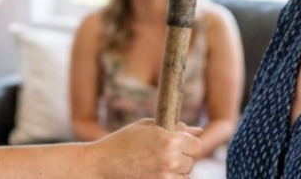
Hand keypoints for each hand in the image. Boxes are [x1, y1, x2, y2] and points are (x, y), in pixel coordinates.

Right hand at [88, 119, 203, 177]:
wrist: (101, 164)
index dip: (187, 143)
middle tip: (160, 153)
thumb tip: (198, 131)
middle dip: (180, 157)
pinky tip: (154, 173)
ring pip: (184, 176)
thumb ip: (174, 127)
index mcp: (169, 140)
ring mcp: (165, 178)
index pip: (196, 145)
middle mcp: (170, 160)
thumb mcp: (146, 127)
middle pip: (191, 161)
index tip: (176, 143)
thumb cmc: (122, 142)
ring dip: (176, 171)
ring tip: (156, 164)